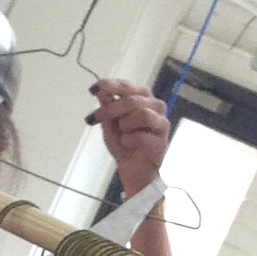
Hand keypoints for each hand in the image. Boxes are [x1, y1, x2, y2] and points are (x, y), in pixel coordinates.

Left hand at [87, 75, 168, 195]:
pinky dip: (129, 140)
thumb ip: (107, 107)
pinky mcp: (162, 140)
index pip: (126, 86)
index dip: (110, 85)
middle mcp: (154, 106)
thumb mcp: (109, 123)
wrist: (132, 170)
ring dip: (125, 124)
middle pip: (132, 100)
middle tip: (97, 117)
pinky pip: (142, 136)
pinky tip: (128, 144)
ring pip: (142, 113)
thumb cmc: (124, 144)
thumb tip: (100, 91)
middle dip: (111, 109)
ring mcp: (161, 122)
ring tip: (122, 133)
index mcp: (142, 98)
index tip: (94, 89)